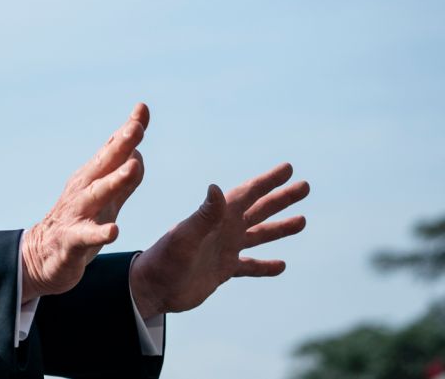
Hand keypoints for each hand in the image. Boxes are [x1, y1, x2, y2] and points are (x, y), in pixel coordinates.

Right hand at [21, 103, 148, 301]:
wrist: (41, 257)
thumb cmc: (78, 226)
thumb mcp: (106, 202)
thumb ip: (123, 181)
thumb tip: (138, 155)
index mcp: (92, 179)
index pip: (112, 150)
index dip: (127, 130)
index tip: (142, 108)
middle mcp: (83, 190)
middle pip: (104, 164)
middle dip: (120, 145)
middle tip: (136, 127)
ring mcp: (76, 214)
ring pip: (97, 194)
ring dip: (114, 180)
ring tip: (131, 167)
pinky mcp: (72, 240)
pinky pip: (86, 236)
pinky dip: (100, 233)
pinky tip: (115, 231)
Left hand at [129, 162, 309, 317]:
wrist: (151, 288)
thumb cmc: (164, 260)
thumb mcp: (185, 236)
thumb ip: (204, 215)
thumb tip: (216, 188)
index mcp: (216, 217)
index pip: (248, 194)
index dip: (268, 181)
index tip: (288, 168)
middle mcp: (223, 230)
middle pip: (259, 210)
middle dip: (282, 198)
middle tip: (305, 186)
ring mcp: (224, 249)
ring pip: (259, 235)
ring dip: (280, 228)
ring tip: (302, 220)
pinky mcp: (222, 270)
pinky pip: (250, 266)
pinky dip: (265, 265)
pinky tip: (281, 265)